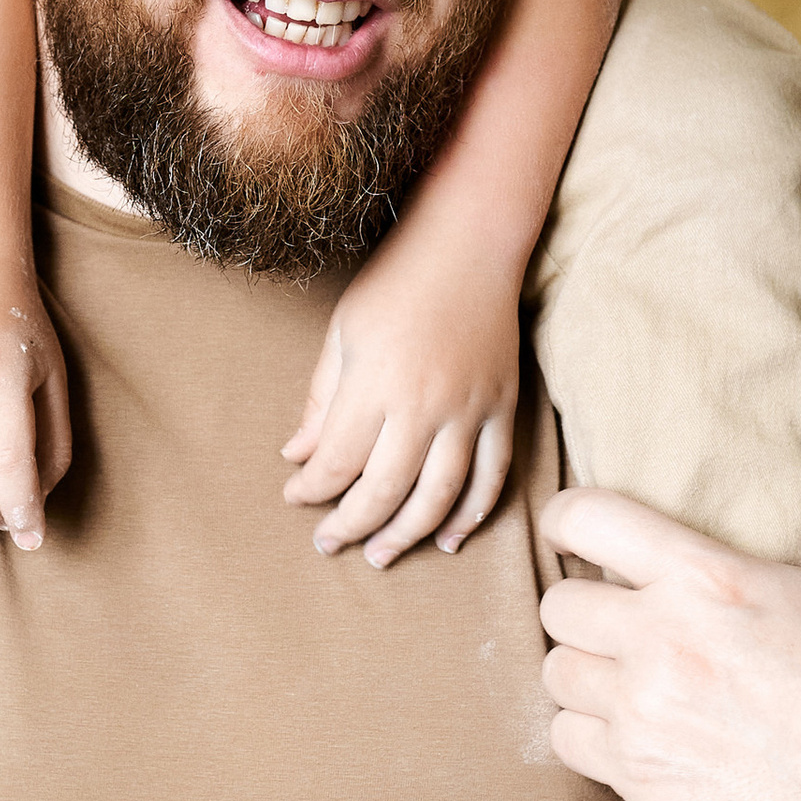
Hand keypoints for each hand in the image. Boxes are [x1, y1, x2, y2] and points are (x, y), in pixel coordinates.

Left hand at [280, 224, 521, 567]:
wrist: (469, 245)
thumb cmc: (395, 283)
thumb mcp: (341, 334)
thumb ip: (321, 401)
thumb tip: (297, 457)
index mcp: (375, 383)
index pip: (337, 462)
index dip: (311, 489)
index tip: (296, 497)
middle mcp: (425, 403)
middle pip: (385, 490)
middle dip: (351, 525)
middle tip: (330, 545)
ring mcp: (471, 408)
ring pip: (440, 495)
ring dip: (408, 534)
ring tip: (380, 555)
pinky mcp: (503, 406)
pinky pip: (493, 475)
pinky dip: (472, 514)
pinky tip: (448, 538)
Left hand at [539, 486, 800, 800]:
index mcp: (707, 578)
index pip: (587, 519)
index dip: (569, 518)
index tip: (573, 530)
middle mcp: (660, 639)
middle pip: (558, 604)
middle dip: (583, 608)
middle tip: (614, 620)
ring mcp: (642, 712)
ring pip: (556, 673)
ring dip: (583, 673)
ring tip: (620, 677)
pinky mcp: (636, 776)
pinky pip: (566, 739)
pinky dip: (587, 734)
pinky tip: (626, 731)